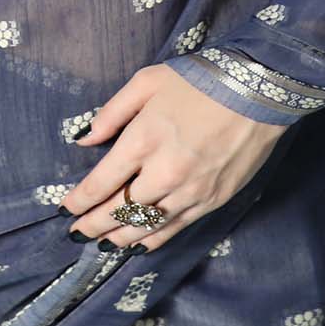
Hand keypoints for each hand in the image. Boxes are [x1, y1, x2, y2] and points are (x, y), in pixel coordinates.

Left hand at [58, 63, 288, 254]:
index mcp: (143, 140)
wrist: (259, 90)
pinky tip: (137, 245)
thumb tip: (84, 141)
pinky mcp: (212, 201)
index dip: (79, 201)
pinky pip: (174, 228)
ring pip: (145, 226)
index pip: (101, 183)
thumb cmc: (200, 80)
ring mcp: (189, 191)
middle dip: (92, 225)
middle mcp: (163, 172)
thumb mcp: (148, 81)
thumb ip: (112, 113)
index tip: (65, 208)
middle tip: (75, 233)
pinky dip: (152, 240)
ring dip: (118, 238)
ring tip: (100, 245)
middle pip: (119, 210)